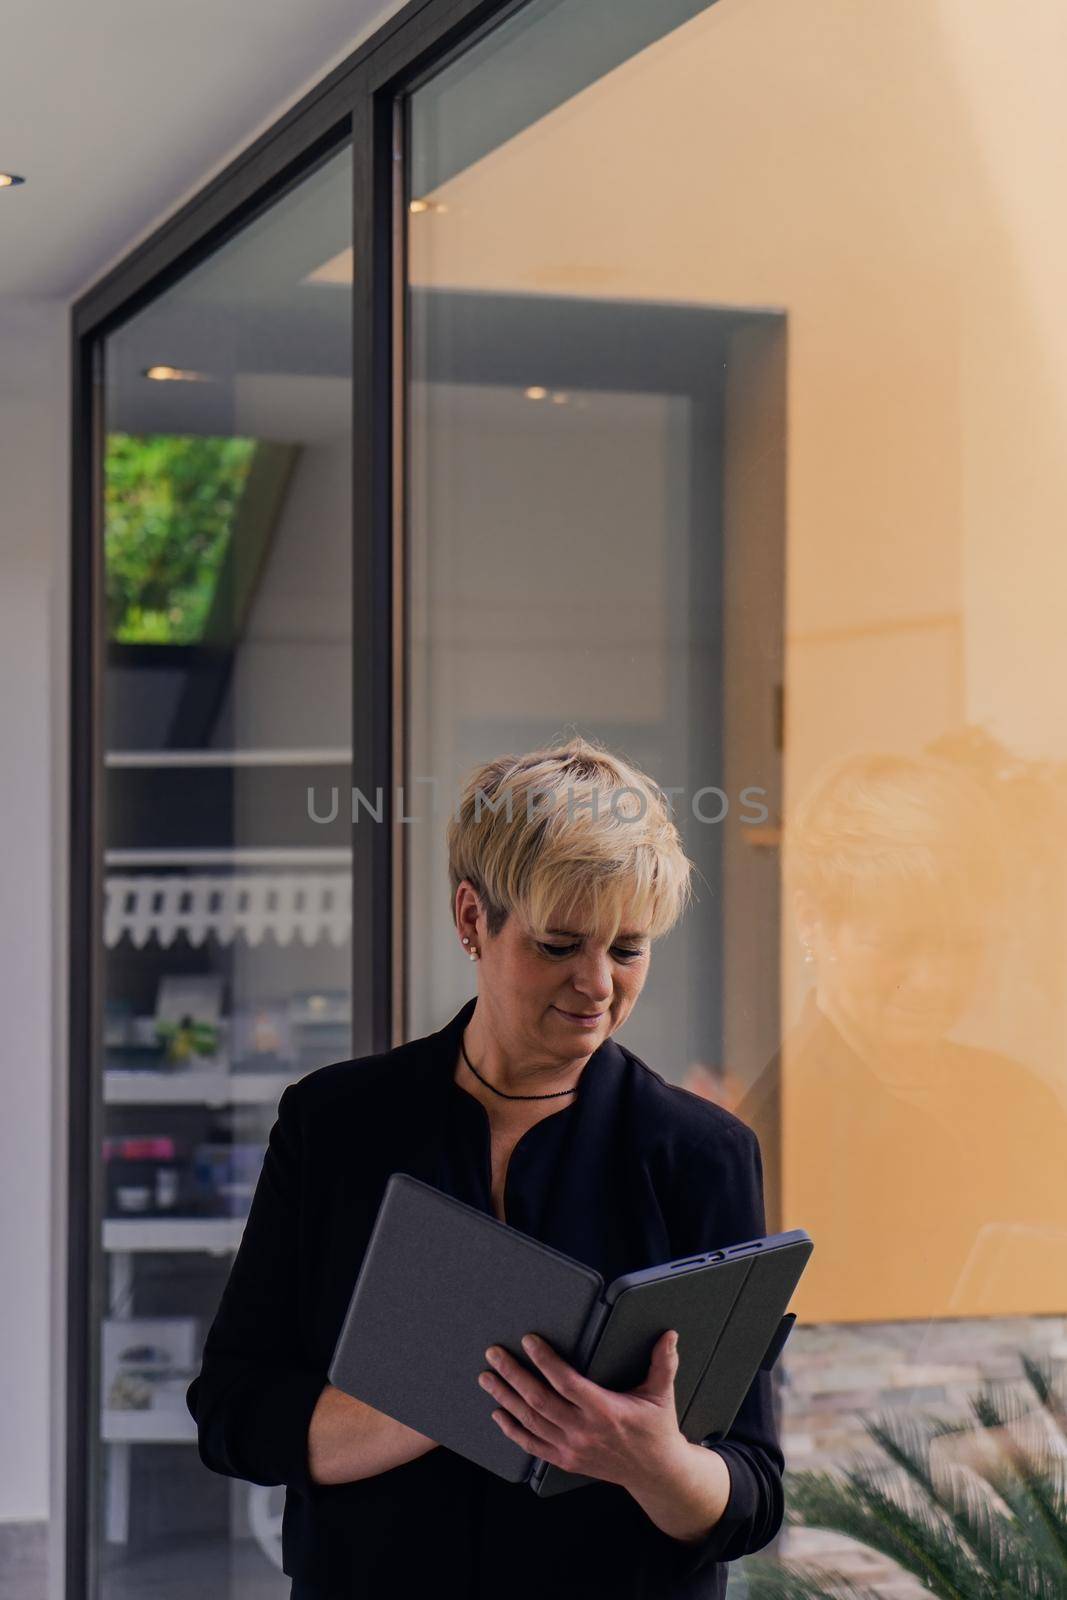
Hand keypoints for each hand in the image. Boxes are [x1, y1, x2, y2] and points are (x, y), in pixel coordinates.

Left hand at [478, 1329, 688, 1493]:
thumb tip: (669, 1334)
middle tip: (494, 1354)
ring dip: (506, 1398)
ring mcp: (572, 1448)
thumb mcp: (662, 1394)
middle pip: (539, 1400)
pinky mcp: (566, 1461)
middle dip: (513, 1374)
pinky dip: (513, 1430)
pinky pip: (533, 1446)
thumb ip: (663, 1362)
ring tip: (487, 1378)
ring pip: (531, 1421)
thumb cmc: (656, 1429)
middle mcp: (584, 1430)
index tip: (528, 1340)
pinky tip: (498, 1414)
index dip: (545, 1360)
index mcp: (604, 1410)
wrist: (655, 1473)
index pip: (566, 1382)